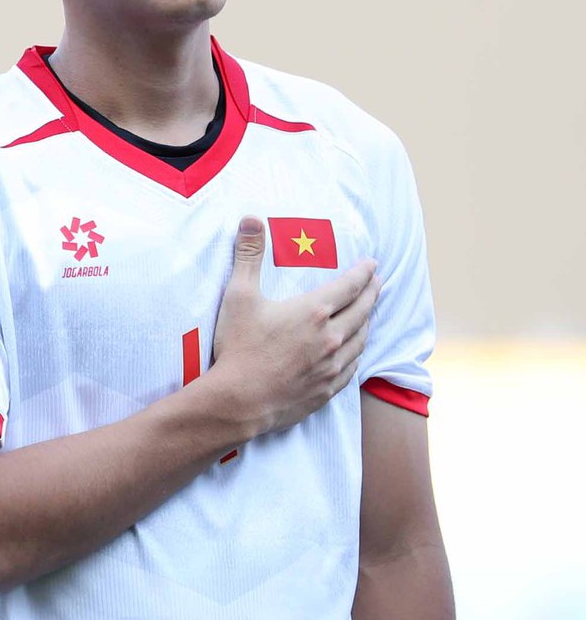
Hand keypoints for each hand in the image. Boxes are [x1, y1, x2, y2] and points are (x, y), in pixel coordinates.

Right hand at [210, 216, 380, 437]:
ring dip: (368, 322)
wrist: (239, 400)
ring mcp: (331, 365)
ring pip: (361, 339)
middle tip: (379, 283)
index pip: (349, 286)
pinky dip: (358, 352)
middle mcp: (331, 337)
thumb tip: (251, 219)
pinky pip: (352, 367)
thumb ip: (248, 255)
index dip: (363, 272)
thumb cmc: (238, 347)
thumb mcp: (239, 296)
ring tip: (370, 314)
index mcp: (313, 312)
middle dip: (373, 293)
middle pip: (362, 311)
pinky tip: (355, 350)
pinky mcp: (327, 388)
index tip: (372, 264)